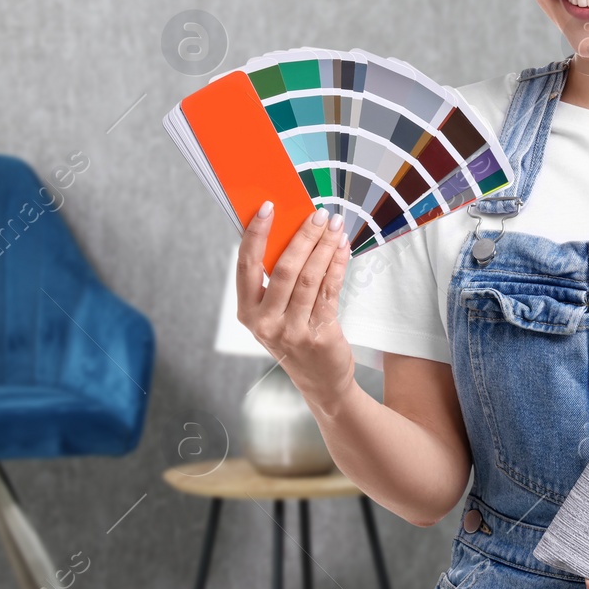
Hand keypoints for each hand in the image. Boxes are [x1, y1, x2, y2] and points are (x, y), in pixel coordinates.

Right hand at [235, 201, 355, 406]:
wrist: (320, 382)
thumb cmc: (295, 337)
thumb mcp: (274, 313)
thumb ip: (276, 279)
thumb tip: (290, 230)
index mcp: (247, 312)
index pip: (246, 265)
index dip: (256, 234)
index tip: (268, 207)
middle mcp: (266, 322)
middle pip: (284, 268)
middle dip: (303, 236)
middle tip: (317, 214)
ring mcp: (293, 331)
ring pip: (310, 277)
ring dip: (325, 246)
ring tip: (335, 226)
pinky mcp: (320, 334)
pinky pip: (330, 291)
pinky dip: (337, 264)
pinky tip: (342, 248)